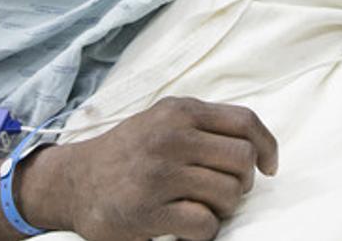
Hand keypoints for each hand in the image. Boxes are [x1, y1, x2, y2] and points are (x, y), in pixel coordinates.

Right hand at [52, 97, 278, 240]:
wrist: (72, 182)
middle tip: (224, 192)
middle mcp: (170, 137)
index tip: (269, 167)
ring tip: (200, 207)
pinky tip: (186, 226)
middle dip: (242, 182)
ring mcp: (159, 174)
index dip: (267, 147)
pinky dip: (204, 231)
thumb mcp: (162, 121)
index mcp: (179, 112)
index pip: (245, 123)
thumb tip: (257, 145)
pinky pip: (206, 224)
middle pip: (243, 160)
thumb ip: (204, 125)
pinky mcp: (148, 210)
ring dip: (222, 208)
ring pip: (229, 193)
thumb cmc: (128, 153)